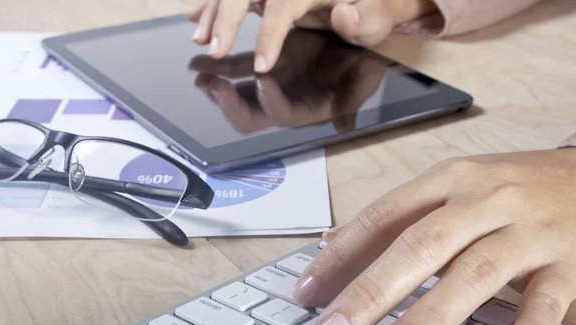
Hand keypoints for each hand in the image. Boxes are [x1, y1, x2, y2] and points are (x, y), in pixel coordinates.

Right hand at [186, 0, 436, 71]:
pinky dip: (213, 4)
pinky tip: (195, 15)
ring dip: (213, 12)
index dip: (270, 36)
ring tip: (200, 39)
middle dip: (225, 18)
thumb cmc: (372, 6)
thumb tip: (343, 16)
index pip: (283, 5)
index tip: (263, 67)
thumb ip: (368, 19)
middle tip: (215, 51)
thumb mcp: (379, 15)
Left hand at [189, 29, 386, 132]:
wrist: (357, 40)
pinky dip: (216, 68)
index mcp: (307, 111)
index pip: (282, 115)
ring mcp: (270, 85)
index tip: (263, 76)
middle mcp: (283, 102)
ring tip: (199, 74)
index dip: (270, 101)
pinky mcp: (263, 65)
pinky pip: (234, 71)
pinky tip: (197, 62)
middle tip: (216, 87)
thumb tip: (346, 125)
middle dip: (230, 106)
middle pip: (250, 118)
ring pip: (236, 96)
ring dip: (216, 88)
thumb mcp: (364, 77)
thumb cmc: (363, 61)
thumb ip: (353, 99)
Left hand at [293, 148, 575, 324]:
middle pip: (418, 246)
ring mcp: (527, 228)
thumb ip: (396, 216)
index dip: (340, 255)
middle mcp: (483, 199)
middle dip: (372, 291)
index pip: (381, 217)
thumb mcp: (451, 188)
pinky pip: (547, 298)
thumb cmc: (511, 187)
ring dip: (432, 314)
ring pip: (474, 271)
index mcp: (448, 180)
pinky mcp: (570, 258)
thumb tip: (333, 240)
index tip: (307, 291)